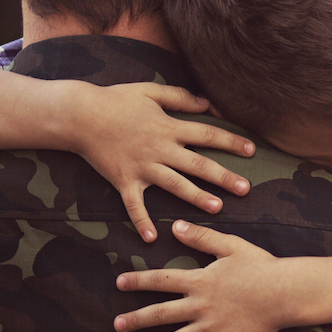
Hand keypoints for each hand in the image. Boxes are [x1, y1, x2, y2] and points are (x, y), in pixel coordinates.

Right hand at [70, 82, 256, 242]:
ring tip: (217, 208)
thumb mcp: (150, 91)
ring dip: (196, 198)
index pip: (207, 135)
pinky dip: (141, 222)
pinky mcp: (124, 180)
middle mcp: (160, 149)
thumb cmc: (115, 100)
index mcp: (168, 127)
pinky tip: (152, 239)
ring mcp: (142, 167)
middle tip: (246, 189)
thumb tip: (207, 103)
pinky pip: (134, 205)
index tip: (252, 151)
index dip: (231, 142)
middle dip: (224, 177)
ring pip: (175, 185)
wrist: (79, 115)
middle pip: (198, 164)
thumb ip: (180, 98)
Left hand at [113, 220, 293, 331]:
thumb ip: (201, 238)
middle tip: (117, 325)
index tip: (119, 283)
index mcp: (199, 281)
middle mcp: (200, 306)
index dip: (138, 281)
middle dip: (136, 319)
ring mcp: (212, 328)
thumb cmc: (261, 266)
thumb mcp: (230, 245)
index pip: (161, 280)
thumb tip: (175, 226)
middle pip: (160, 314)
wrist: (285, 292)